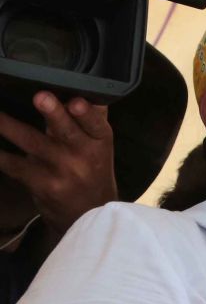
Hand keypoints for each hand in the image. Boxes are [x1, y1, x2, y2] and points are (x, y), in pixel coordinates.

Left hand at [0, 92, 117, 232]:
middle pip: (67, 130)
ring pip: (32, 142)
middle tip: (41, 97)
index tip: (76, 101)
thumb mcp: (98, 148)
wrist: (87, 216)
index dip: (87, 113)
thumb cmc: (90, 173)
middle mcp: (84, 155)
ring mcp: (62, 172)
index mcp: (99, 141)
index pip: (97, 124)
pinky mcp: (42, 185)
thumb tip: (77, 86)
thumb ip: (87, 120)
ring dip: (8, 125)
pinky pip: (12, 164)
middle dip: (54, 114)